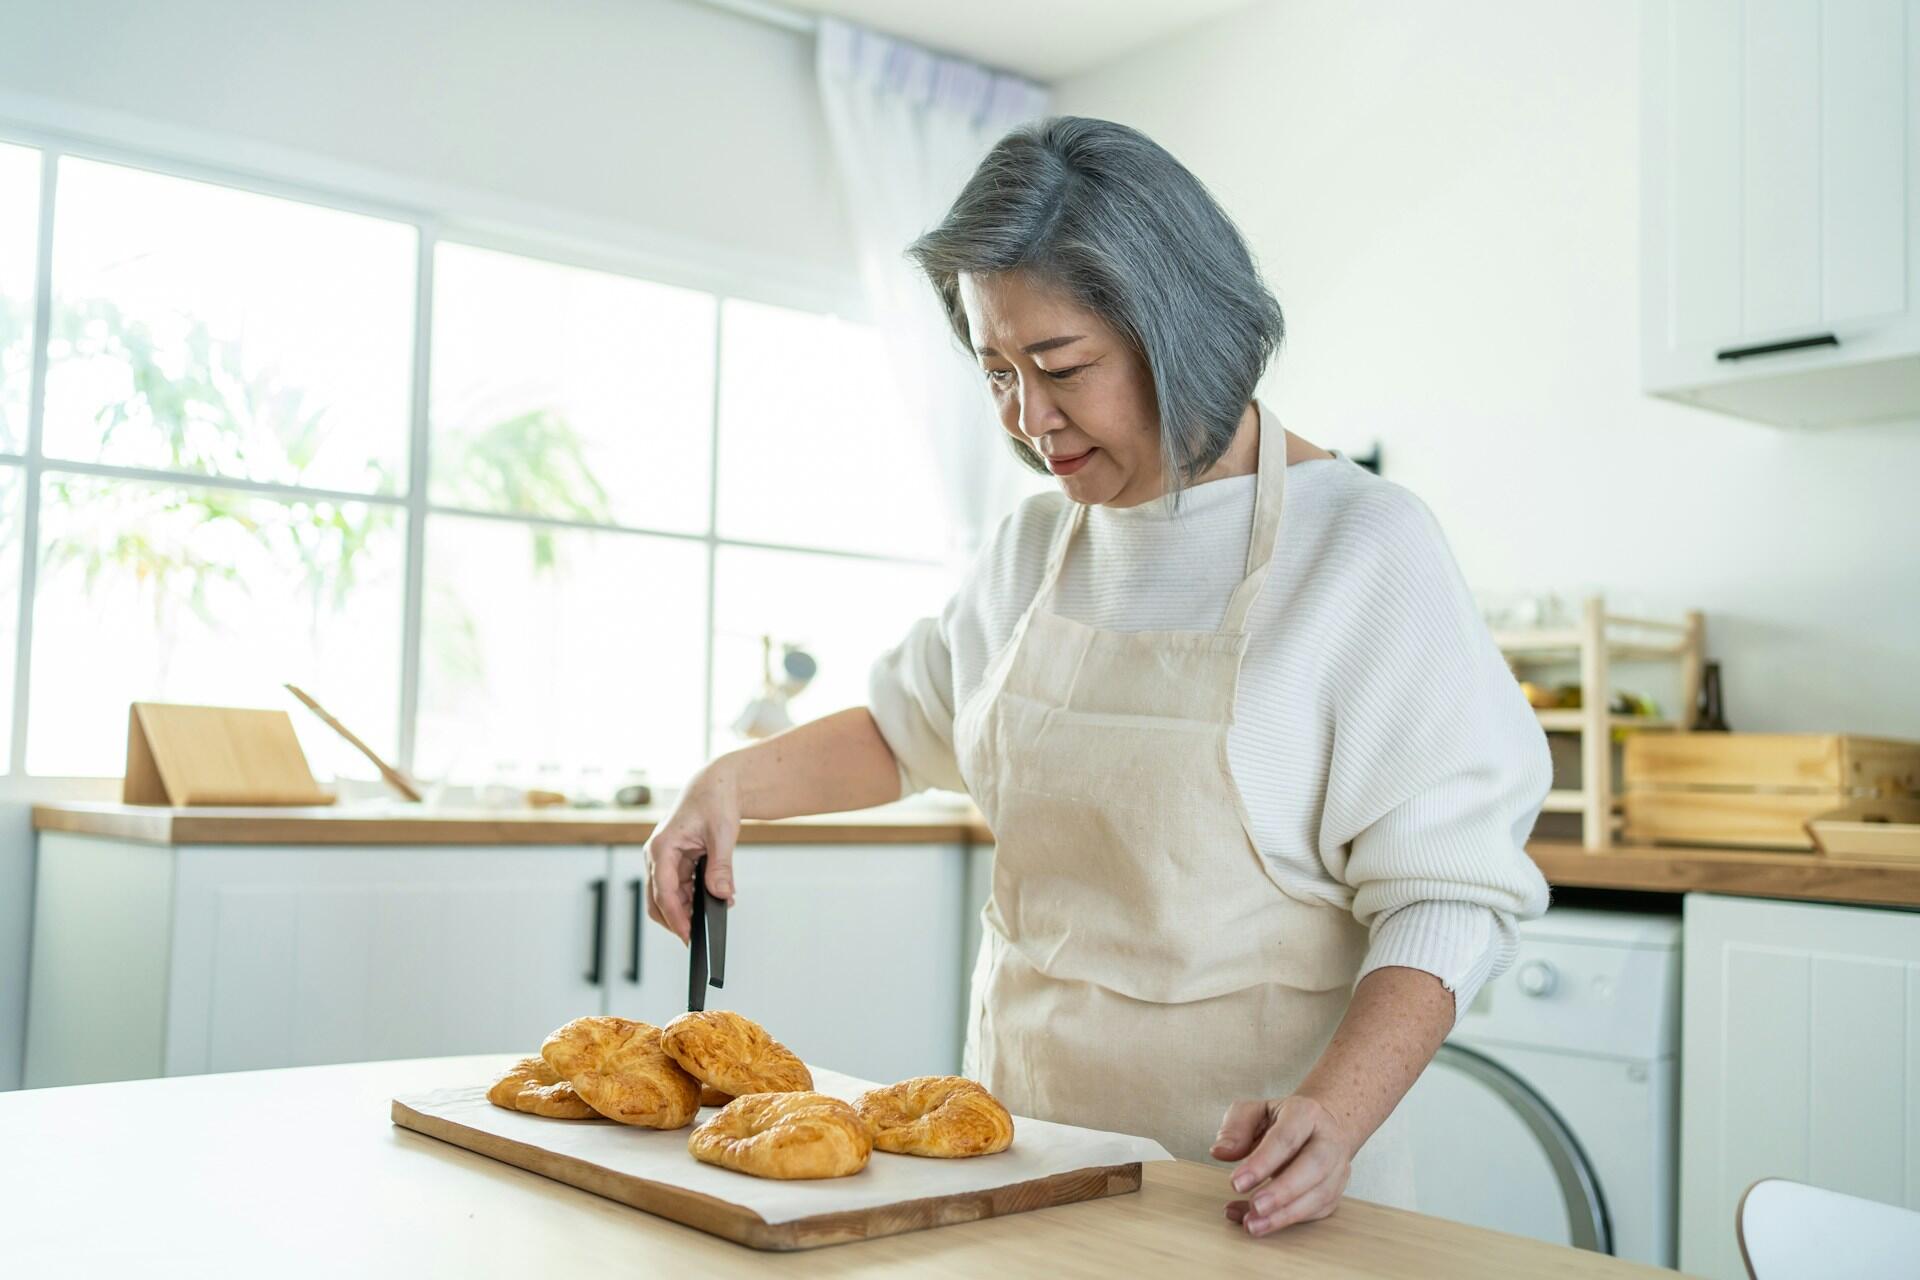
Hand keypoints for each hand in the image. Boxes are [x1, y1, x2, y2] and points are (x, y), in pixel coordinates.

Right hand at [643, 764, 740, 943]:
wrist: (717, 785)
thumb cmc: (715, 801)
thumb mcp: (722, 834)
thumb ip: (721, 867)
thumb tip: (722, 895)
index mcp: (662, 847)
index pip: (663, 892)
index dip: (676, 917)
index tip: (688, 936)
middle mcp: (657, 855)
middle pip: (658, 901)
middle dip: (677, 920)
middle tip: (698, 937)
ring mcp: (665, 860)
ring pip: (669, 897)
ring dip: (688, 910)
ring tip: (714, 915)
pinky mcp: (676, 862)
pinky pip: (680, 888)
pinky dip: (694, 898)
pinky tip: (715, 901)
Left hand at [1211, 1095, 1355, 1235]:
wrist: (1322, 1125)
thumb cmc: (1283, 1120)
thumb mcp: (1254, 1111)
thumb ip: (1235, 1128)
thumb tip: (1220, 1152)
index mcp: (1305, 1114)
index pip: (1286, 1138)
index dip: (1262, 1162)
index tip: (1236, 1183)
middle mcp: (1328, 1141)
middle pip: (1314, 1166)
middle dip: (1283, 1191)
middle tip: (1255, 1207)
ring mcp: (1337, 1168)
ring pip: (1320, 1194)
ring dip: (1285, 1214)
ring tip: (1253, 1224)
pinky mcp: (1335, 1192)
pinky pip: (1315, 1211)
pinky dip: (1287, 1221)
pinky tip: (1260, 1224)